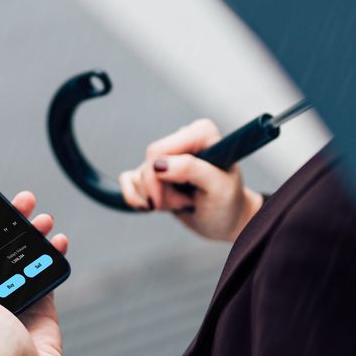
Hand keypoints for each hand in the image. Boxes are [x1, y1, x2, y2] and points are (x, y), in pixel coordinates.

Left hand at [0, 190, 80, 355]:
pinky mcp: (43, 297)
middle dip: (13, 219)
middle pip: (1, 242)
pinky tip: (59, 240)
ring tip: (44, 219)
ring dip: (36, 232)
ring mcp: (19, 290)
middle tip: (25, 199)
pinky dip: (54, 252)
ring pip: (26, 251)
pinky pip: (47, 267)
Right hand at [118, 118, 263, 241]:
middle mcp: (182, 139)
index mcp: (200, 133)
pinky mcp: (154, 172)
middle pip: (147, 165)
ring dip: (157, 199)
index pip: (159, 150)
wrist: (226, 222)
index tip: (177, 199)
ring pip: (139, 177)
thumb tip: (158, 164)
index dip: (159, 178)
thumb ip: (192, 169)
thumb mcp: (219, 188)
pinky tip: (153, 207)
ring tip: (183, 203)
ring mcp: (166, 156)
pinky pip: (127, 180)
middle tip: (186, 202)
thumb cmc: (228, 203)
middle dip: (161, 192)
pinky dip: (136, 198)